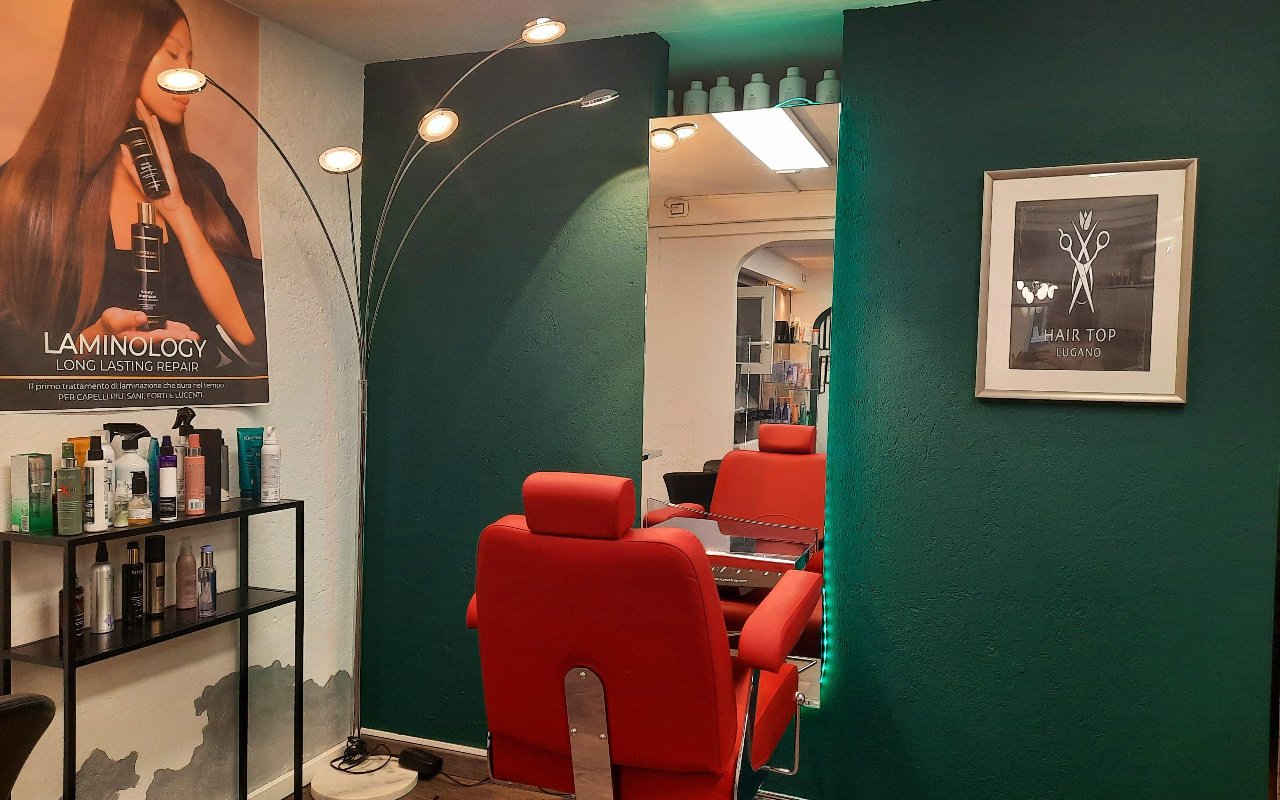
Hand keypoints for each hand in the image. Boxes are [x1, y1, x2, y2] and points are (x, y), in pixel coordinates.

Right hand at [85, 308, 199, 342]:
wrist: (106, 330)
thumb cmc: (109, 325)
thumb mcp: (113, 319)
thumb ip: (127, 318)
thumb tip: (142, 317)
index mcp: (136, 339)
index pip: (155, 337)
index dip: (169, 336)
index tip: (180, 335)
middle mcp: (145, 339)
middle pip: (166, 339)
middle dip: (180, 338)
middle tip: (193, 338)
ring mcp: (150, 336)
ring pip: (168, 336)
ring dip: (181, 335)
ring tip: (193, 336)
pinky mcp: (151, 331)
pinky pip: (166, 331)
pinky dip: (176, 329)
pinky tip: (185, 329)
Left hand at [119, 99, 186, 216]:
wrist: (169, 205)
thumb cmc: (156, 193)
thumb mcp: (137, 178)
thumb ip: (130, 164)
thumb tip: (122, 147)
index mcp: (149, 157)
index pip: (142, 136)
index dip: (137, 124)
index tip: (131, 110)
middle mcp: (156, 153)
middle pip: (148, 131)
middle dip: (141, 116)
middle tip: (136, 100)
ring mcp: (162, 156)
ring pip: (154, 134)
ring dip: (148, 119)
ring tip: (143, 105)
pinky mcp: (166, 161)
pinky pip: (160, 143)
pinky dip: (157, 132)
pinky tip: (153, 121)